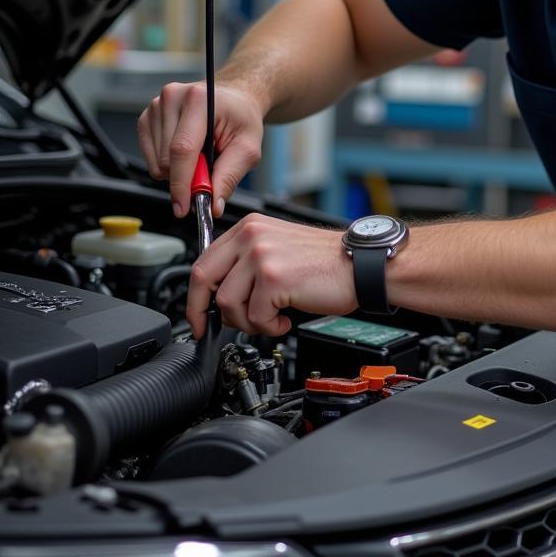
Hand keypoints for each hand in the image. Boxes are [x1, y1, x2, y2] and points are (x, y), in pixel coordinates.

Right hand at [137, 81, 264, 217]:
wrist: (234, 101)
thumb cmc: (241, 119)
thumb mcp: (248, 148)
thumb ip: (229, 177)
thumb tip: (213, 205)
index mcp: (199, 100)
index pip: (182, 149)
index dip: (181, 183)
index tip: (183, 207)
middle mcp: (172, 97)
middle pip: (167, 158)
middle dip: (185, 179)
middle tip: (207, 174)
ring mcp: (156, 106)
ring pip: (157, 161)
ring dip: (178, 170)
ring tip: (200, 156)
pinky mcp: (147, 118)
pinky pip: (149, 157)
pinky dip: (167, 164)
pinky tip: (186, 152)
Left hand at [186, 214, 355, 337]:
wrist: (360, 265)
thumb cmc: (326, 262)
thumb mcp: (278, 249)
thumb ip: (246, 262)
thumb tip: (218, 294)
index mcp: (249, 227)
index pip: (203, 261)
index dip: (196, 295)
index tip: (198, 314)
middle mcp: (251, 236)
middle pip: (202, 279)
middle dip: (202, 312)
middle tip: (211, 329)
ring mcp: (261, 255)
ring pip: (228, 304)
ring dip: (248, 322)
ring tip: (271, 318)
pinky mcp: (273, 278)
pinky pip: (254, 317)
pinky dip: (269, 327)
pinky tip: (285, 319)